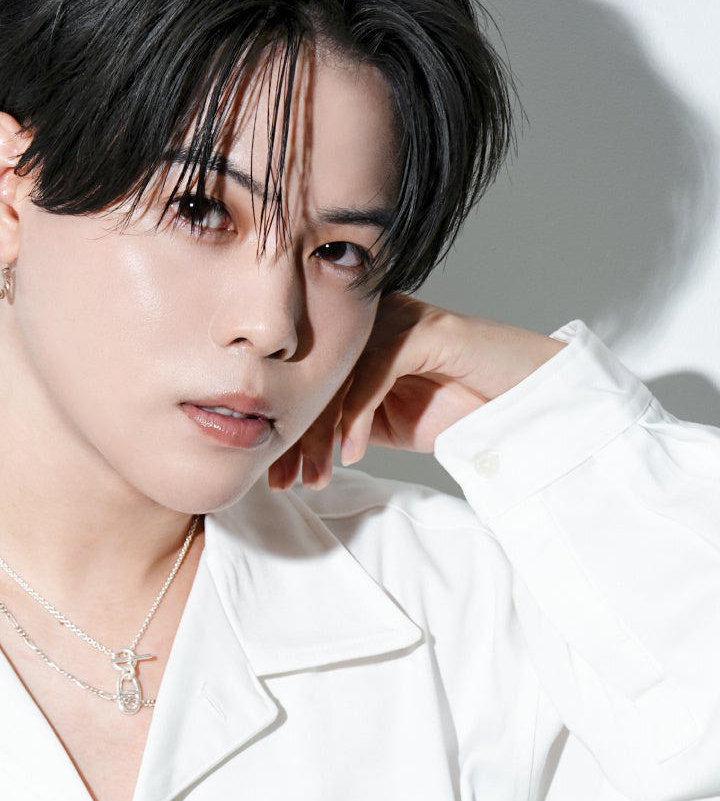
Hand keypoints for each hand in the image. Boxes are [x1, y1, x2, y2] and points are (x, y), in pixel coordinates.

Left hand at [267, 294, 566, 490]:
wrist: (527, 405)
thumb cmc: (458, 410)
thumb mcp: (386, 422)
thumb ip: (343, 422)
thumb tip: (283, 452)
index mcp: (355, 336)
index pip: (305, 382)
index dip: (286, 432)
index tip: (273, 478)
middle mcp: (371, 319)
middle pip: (314, 377)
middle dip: (295, 437)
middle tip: (284, 483)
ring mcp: (398, 318)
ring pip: (339, 375)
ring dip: (321, 434)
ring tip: (317, 476)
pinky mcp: (425, 329)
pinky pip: (375, 372)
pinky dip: (358, 417)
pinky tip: (355, 453)